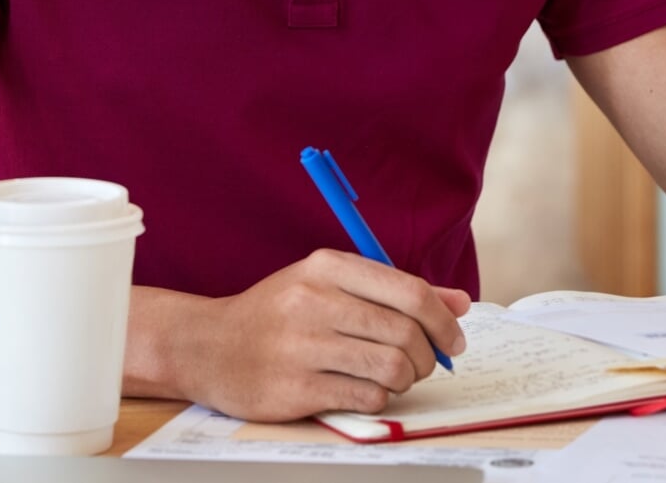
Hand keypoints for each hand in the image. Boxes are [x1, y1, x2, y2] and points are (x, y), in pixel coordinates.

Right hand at [178, 248, 470, 420]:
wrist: (207, 346)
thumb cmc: (278, 314)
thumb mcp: (329, 284)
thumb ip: (394, 291)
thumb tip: (458, 304)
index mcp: (327, 267)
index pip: (410, 291)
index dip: (443, 320)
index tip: (454, 338)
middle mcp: (314, 302)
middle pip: (406, 333)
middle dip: (428, 355)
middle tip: (424, 363)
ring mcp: (302, 346)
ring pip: (391, 368)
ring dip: (406, 379)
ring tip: (396, 377)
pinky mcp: (295, 388)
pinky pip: (366, 398)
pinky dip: (379, 399)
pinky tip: (366, 390)